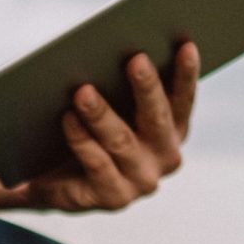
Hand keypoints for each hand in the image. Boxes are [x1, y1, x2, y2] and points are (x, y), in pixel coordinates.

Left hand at [17, 41, 199, 212]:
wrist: (56, 181)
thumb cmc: (90, 133)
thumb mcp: (111, 108)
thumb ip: (122, 86)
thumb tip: (118, 48)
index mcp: (173, 130)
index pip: (183, 100)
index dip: (186, 75)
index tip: (185, 45)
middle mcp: (164, 156)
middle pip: (156, 118)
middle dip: (147, 86)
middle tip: (135, 58)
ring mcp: (141, 181)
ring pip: (121, 140)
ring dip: (101, 113)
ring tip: (83, 90)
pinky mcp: (114, 197)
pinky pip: (97, 163)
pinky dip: (81, 140)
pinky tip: (67, 119)